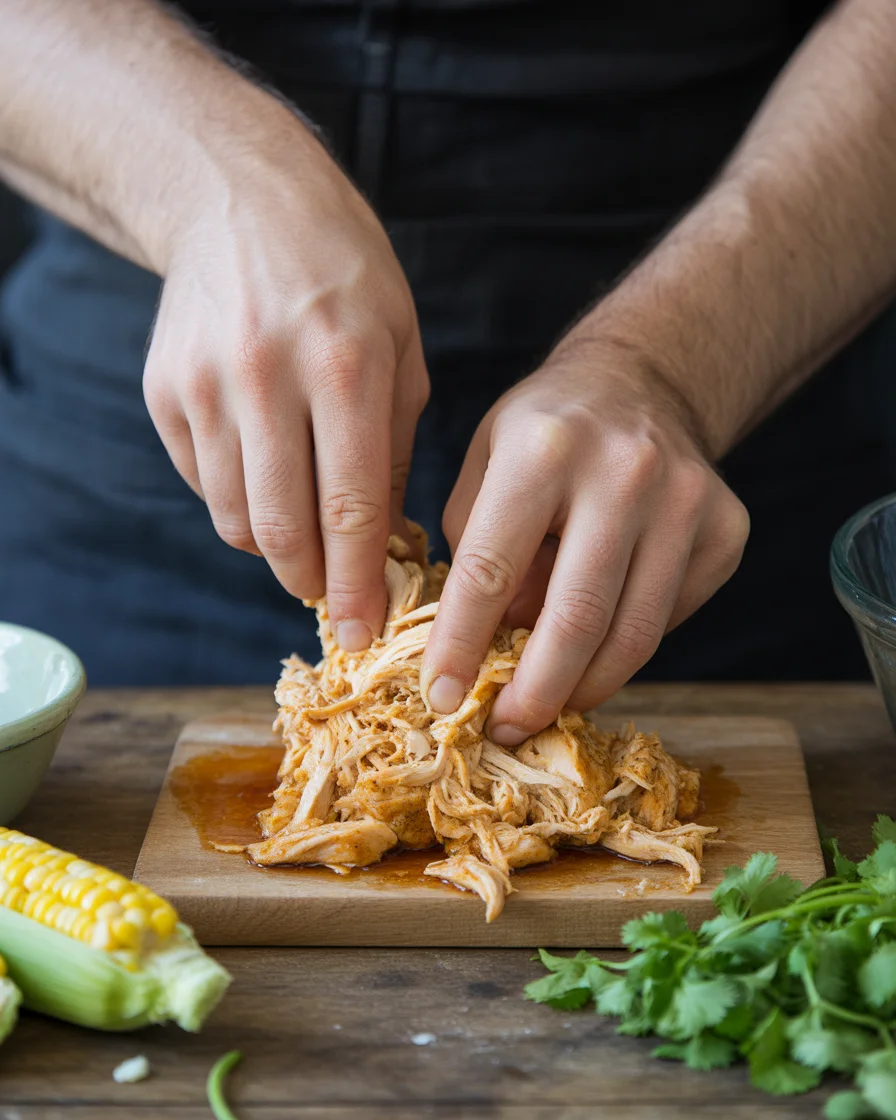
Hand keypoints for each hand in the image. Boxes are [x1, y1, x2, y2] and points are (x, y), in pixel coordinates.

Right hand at [143, 120, 427, 649]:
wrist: (239, 199)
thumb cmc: (346, 275)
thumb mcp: (402, 346)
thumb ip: (394, 446)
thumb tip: (382, 541)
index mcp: (346, 366)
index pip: (351, 509)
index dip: (357, 585)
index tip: (363, 633)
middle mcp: (267, 378)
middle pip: (281, 528)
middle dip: (310, 583)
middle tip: (331, 599)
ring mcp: (205, 385)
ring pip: (234, 517)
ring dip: (273, 549)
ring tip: (303, 537)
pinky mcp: (165, 391)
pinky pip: (205, 483)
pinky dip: (238, 503)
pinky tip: (267, 476)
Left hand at [421, 336, 748, 743]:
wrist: (641, 383)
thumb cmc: (544, 433)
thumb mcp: (483, 464)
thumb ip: (475, 549)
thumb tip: (488, 646)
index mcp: (544, 448)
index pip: (491, 570)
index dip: (461, 646)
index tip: (440, 699)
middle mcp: (625, 472)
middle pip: (577, 617)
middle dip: (535, 693)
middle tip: (504, 729)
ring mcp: (687, 501)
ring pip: (634, 634)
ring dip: (583, 687)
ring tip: (546, 707)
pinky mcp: (727, 529)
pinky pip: (669, 619)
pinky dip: (625, 648)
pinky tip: (596, 644)